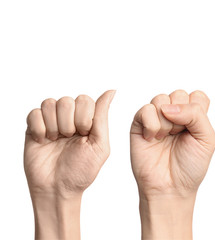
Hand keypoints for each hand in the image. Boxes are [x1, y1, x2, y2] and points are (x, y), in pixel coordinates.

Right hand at [24, 90, 114, 239]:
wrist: (58, 189)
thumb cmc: (82, 170)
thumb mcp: (99, 144)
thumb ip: (102, 116)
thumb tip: (111, 91)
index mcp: (87, 120)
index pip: (85, 100)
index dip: (84, 117)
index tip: (84, 134)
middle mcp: (69, 118)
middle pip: (66, 100)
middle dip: (69, 123)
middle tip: (69, 139)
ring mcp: (51, 122)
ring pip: (49, 103)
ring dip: (54, 125)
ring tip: (57, 141)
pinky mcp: (34, 128)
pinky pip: (34, 113)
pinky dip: (40, 128)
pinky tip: (44, 141)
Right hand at [130, 90, 214, 239]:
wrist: (170, 187)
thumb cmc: (190, 166)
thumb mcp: (207, 138)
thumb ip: (196, 114)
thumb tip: (168, 107)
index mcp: (194, 116)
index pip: (197, 96)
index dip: (196, 110)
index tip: (195, 130)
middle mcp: (176, 114)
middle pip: (178, 94)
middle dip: (181, 116)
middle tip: (179, 135)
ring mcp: (157, 118)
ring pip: (161, 99)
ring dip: (166, 121)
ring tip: (166, 138)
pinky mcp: (140, 124)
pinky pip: (145, 109)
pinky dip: (151, 124)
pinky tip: (153, 138)